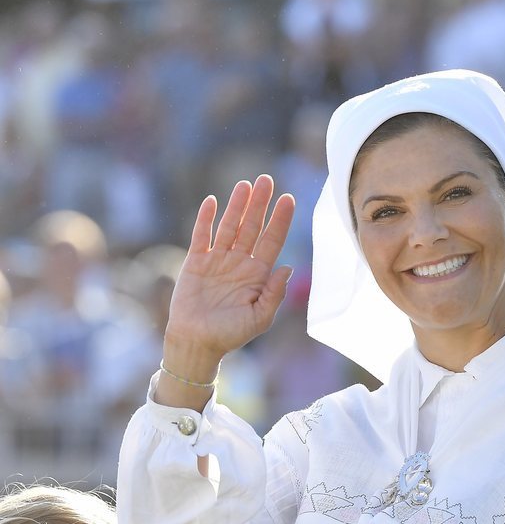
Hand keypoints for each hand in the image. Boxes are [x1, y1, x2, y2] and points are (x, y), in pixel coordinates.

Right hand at [163, 176, 295, 376]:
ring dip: (237, 205)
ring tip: (245, 184)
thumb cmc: (230, 335)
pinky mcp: (196, 261)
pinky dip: (206, 219)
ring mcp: (218, 260)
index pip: (272, 241)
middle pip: (252, 227)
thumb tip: (288, 268)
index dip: (280, 221)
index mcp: (257, 275)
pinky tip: (212, 201)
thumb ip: (274, 294)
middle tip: (267, 180)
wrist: (197, 342)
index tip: (288, 199)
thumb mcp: (259, 318)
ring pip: (229, 226)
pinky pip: (202, 235)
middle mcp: (240, 263)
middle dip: (260, 204)